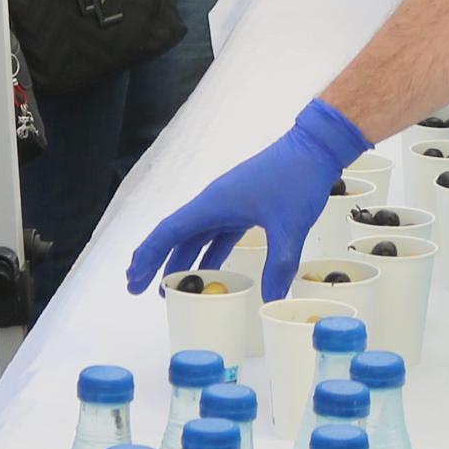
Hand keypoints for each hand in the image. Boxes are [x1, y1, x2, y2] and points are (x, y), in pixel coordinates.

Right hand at [126, 98, 370, 300]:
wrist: (315, 148)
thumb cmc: (297, 178)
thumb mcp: (290, 226)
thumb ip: (279, 265)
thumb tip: (271, 300)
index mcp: (214, 203)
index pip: (169, 232)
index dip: (148, 257)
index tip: (133, 280)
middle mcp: (214, 203)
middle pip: (176, 235)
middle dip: (156, 262)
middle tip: (140, 288)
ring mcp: (228, 203)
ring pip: (196, 235)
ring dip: (181, 260)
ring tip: (172, 287)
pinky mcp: (244, 206)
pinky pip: (217, 233)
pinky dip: (208, 252)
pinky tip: (208, 271)